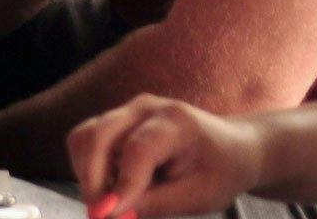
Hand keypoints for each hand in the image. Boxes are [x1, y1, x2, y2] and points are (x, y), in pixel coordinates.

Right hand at [69, 95, 264, 218]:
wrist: (232, 147)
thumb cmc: (222, 171)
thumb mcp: (200, 196)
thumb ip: (157, 204)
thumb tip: (115, 215)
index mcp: (177, 121)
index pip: (138, 149)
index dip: (122, 185)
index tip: (109, 216)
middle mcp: (145, 108)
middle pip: (100, 135)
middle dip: (92, 180)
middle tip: (99, 216)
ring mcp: (127, 111)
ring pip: (84, 137)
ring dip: (86, 174)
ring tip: (109, 204)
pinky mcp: (115, 121)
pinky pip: (86, 141)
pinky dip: (87, 169)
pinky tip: (110, 190)